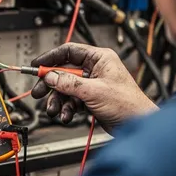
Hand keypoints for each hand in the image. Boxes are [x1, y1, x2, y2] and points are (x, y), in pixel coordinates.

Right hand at [31, 43, 156, 132]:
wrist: (138, 124)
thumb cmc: (128, 104)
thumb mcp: (94, 91)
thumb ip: (69, 83)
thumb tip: (50, 76)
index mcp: (99, 58)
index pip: (69, 51)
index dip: (50, 58)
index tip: (36, 66)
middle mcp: (95, 69)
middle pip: (64, 71)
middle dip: (50, 84)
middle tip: (38, 92)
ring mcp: (93, 84)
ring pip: (66, 88)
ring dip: (58, 100)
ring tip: (54, 110)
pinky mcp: (92, 98)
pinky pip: (72, 100)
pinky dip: (67, 108)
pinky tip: (66, 115)